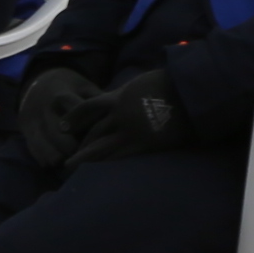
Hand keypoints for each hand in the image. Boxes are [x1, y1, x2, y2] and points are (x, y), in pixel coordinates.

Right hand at [11, 60, 112, 171]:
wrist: (39, 82)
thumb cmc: (70, 88)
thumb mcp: (84, 86)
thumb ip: (98, 99)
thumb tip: (117, 114)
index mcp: (61, 94)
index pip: (75, 110)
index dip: (88, 123)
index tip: (99, 133)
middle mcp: (44, 109)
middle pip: (57, 131)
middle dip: (71, 145)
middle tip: (84, 154)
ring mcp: (33, 121)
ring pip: (42, 142)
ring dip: (56, 154)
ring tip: (68, 162)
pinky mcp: (26, 132)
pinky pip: (33, 148)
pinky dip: (43, 157)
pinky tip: (52, 164)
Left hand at [76, 72, 193, 162]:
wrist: (190, 91)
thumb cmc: (171, 82)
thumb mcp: (142, 81)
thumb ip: (128, 91)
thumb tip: (121, 96)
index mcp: (119, 96)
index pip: (89, 107)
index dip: (75, 117)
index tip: (63, 126)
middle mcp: (120, 113)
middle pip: (94, 131)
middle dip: (80, 144)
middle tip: (69, 154)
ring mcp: (131, 130)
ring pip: (101, 146)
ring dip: (85, 158)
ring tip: (71, 167)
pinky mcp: (144, 143)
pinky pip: (119, 156)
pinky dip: (106, 163)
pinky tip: (97, 171)